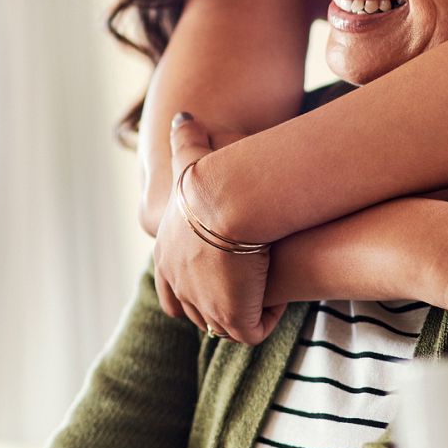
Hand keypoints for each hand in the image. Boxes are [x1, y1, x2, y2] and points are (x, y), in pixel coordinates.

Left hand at [153, 112, 285, 343]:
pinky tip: (281, 297)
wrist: (228, 200)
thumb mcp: (193, 158)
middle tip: (248, 289)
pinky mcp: (232, 318)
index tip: (220, 278)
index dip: (194, 289)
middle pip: (197, 313)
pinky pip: (252, 330)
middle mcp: (179, 286)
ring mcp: (204, 306)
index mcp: (166, 257)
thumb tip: (183, 116)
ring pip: (224, 325)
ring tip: (268, 293)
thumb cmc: (213, 177)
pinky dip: (267, 318)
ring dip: (245, 311)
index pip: (171, 290)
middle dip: (221, 305)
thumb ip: (186, 140)